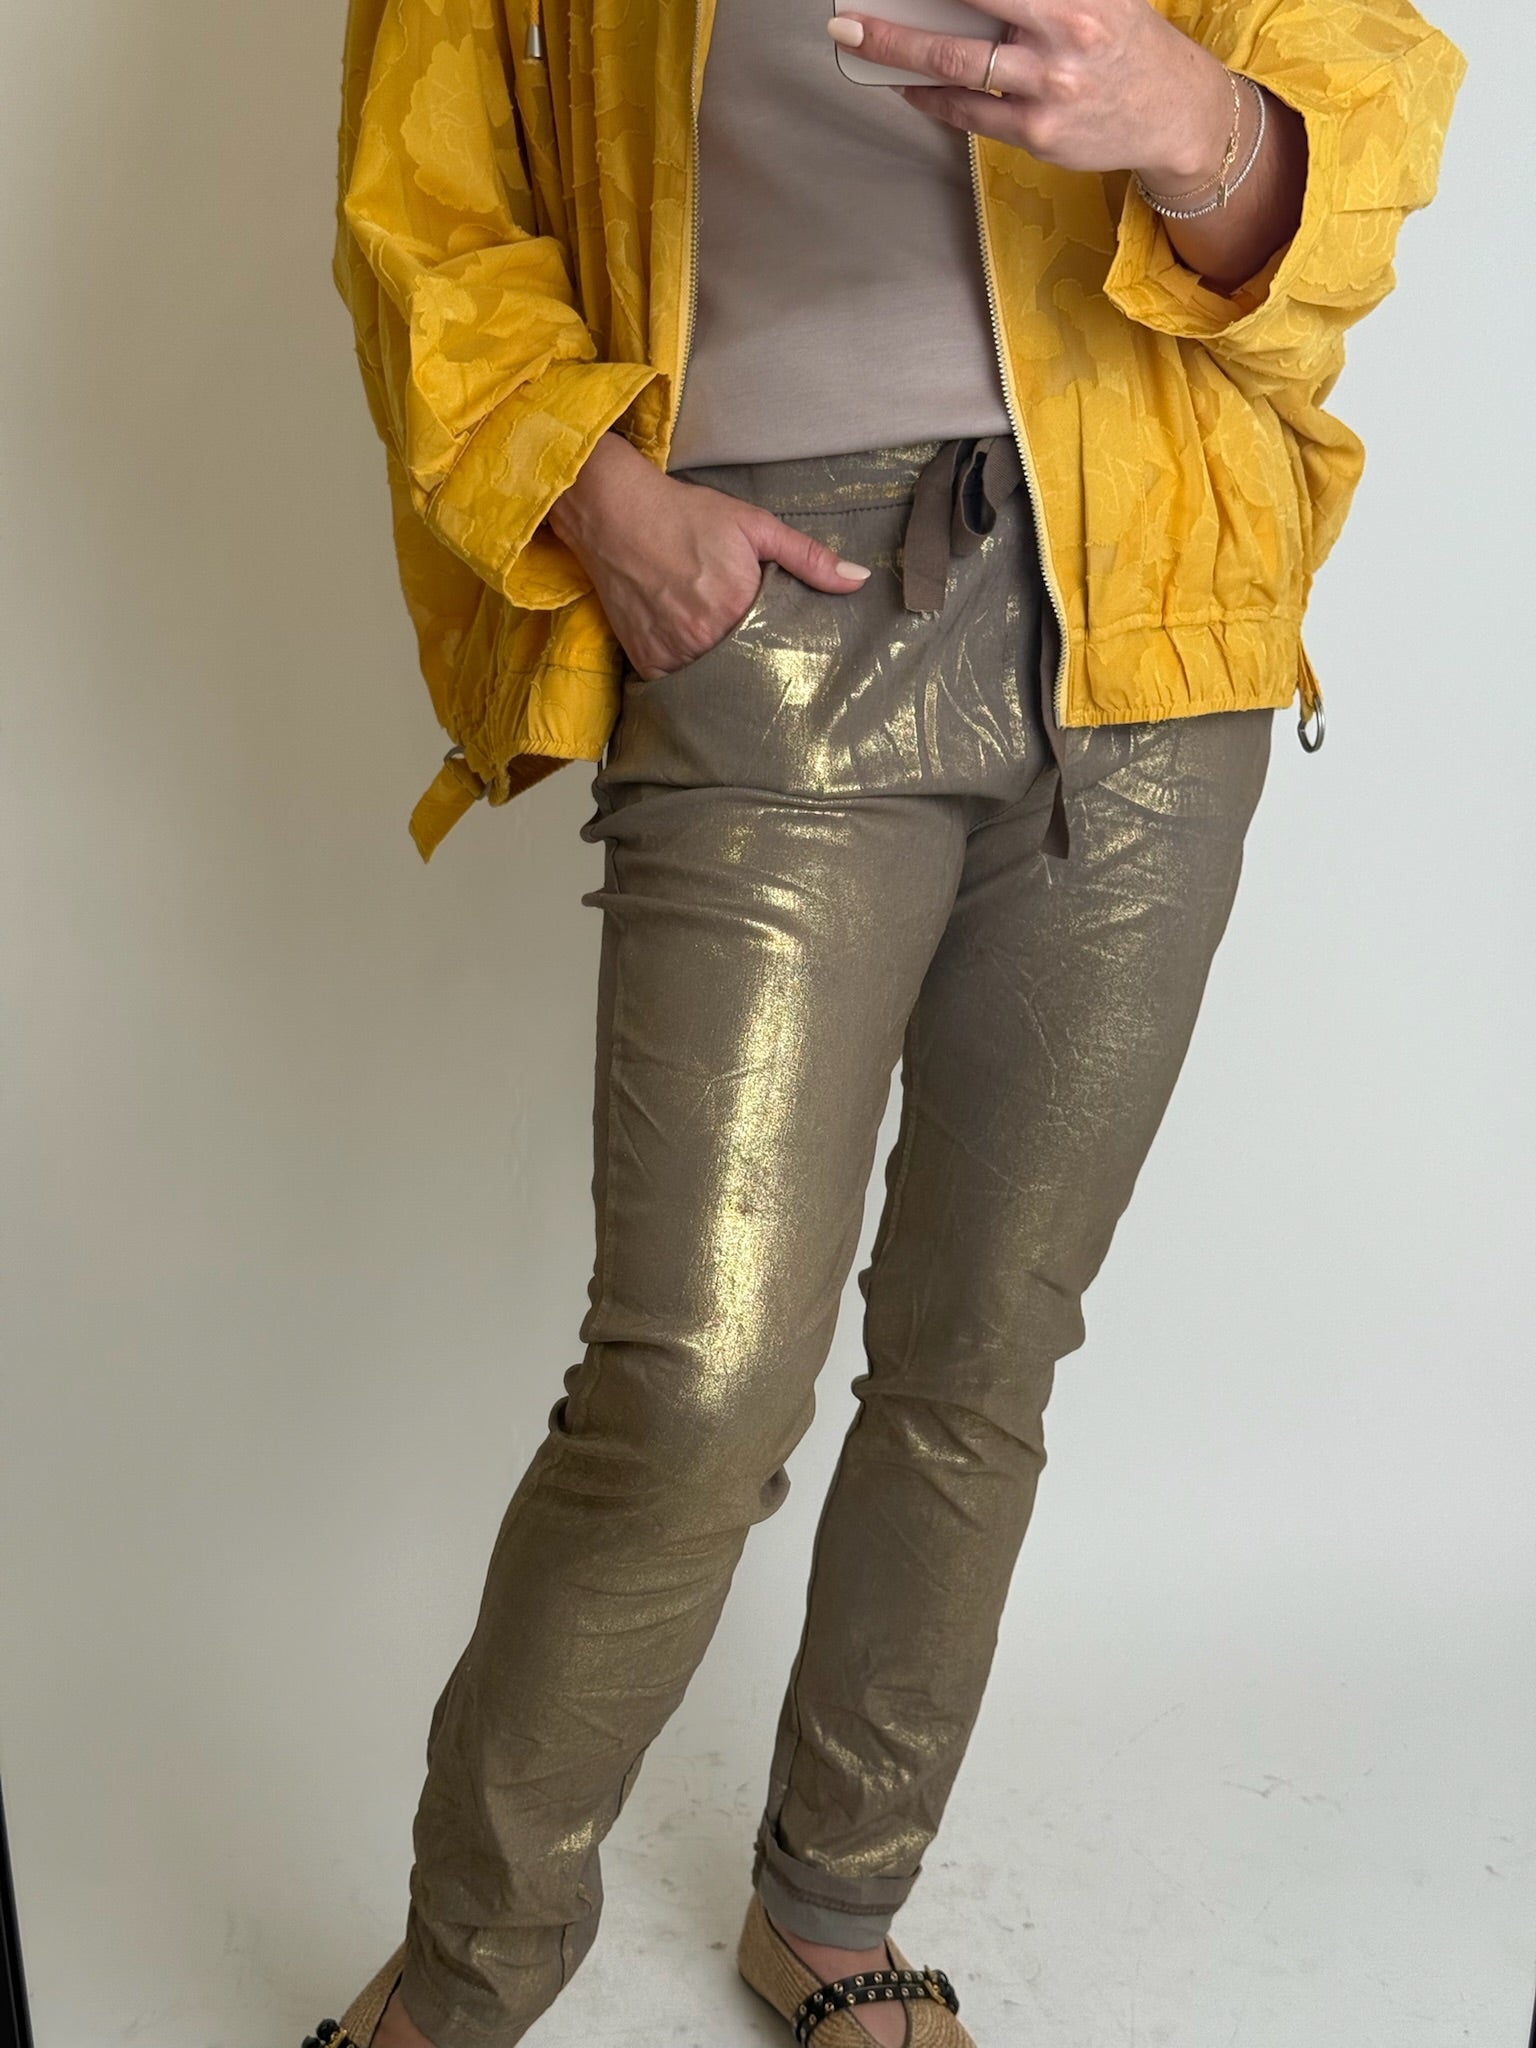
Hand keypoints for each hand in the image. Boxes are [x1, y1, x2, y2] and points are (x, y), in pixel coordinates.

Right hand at [547, 434, 871, 681]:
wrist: (614, 513)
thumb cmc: (685, 515)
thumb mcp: (754, 526)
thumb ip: (808, 557)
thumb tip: (858, 580)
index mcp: (739, 608)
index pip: (779, 649)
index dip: (788, 648)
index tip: (794, 648)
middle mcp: (704, 639)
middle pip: (748, 671)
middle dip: (759, 664)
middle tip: (764, 654)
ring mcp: (672, 654)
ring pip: (714, 683)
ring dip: (725, 674)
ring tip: (733, 657)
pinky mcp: (646, 662)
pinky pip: (678, 685)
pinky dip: (690, 674)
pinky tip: (697, 655)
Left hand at [826, 0, 1233, 191]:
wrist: (1173, 111)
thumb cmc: (1124, 40)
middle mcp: (1065, 31)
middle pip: (965, 3)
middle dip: (903, 6)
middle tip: (852, 5)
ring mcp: (1050, 88)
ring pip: (956, 63)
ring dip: (898, 49)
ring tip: (858, 39)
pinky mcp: (1039, 134)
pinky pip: (969, 113)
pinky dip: (931, 97)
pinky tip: (906, 83)